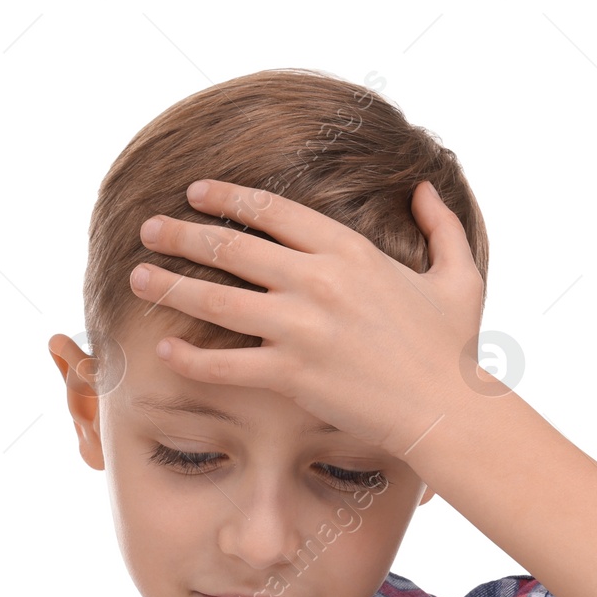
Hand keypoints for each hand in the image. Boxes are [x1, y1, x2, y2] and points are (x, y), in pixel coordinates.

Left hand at [127, 178, 486, 458]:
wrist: (445, 408)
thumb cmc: (452, 349)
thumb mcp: (459, 276)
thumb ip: (442, 225)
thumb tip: (424, 187)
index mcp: (349, 251)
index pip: (272, 210)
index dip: (228, 197)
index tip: (196, 192)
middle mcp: (317, 281)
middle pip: (231, 247)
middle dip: (182, 234)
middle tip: (148, 227)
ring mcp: (300, 328)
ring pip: (216, 299)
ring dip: (171, 285)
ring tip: (137, 277)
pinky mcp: (290, 374)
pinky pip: (225, 364)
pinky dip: (190, 357)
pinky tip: (164, 349)